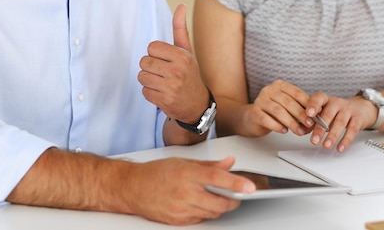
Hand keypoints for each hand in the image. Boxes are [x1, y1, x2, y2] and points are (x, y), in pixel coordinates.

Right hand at [128, 156, 253, 224]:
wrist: (133, 188)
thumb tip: (229, 163)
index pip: (218, 178)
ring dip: (218, 207)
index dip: (236, 184)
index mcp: (188, 174)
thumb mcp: (183, 162)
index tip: (250, 187)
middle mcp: (185, 192)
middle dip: (232, 201)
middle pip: (220, 203)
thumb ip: (209, 164)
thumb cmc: (156, 173)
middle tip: (236, 195)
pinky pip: (200, 220)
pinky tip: (198, 204)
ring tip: (214, 197)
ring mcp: (181, 209)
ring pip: (212, 213)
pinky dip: (204, 213)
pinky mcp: (178, 221)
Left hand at [138, 4, 208, 122]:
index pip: (151, 47)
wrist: (196, 104)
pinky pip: (144, 91)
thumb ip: (180, 28)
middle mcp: (177, 70)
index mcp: (182, 56)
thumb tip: (181, 5)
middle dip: (151, 67)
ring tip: (163, 83)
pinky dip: (150, 93)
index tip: (166, 61)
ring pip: (142, 76)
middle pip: (144, 62)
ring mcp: (171, 87)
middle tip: (164, 73)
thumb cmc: (188, 73)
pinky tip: (163, 93)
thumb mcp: (186, 51)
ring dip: (149, 81)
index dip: (156, 54)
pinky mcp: (164, 100)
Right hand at [247, 79, 314, 136]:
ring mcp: (260, 100)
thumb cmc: (276, 112)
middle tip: (309, 125)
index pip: (296, 93)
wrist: (255, 118)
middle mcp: (269, 90)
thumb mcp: (289, 106)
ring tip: (299, 131)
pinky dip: (277, 126)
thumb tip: (319, 114)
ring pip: (278, 111)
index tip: (316, 115)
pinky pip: (267, 119)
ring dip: (291, 122)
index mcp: (280, 85)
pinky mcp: (254, 111)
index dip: (308, 104)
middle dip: (300, 114)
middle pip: (288, 102)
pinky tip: (284, 131)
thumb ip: (301, 108)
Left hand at [305, 93, 377, 151]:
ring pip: (340, 122)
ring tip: (326, 146)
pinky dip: (346, 140)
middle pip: (328, 114)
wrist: (360, 107)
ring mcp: (348, 110)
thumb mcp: (323, 112)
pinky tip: (340, 148)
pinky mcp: (358, 119)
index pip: (318, 98)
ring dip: (332, 135)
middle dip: (320, 128)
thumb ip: (311, 120)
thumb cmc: (336, 111)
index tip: (308, 114)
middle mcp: (336, 103)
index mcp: (325, 99)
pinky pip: (352, 130)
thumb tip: (299, 130)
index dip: (313, 105)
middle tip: (314, 140)